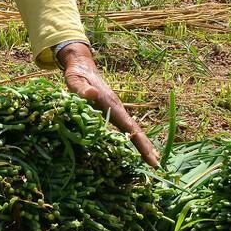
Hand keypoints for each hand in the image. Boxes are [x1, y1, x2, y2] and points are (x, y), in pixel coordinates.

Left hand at [58, 43, 159, 167]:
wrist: (82, 65)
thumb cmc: (77, 75)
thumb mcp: (75, 81)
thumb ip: (81, 88)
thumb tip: (92, 94)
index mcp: (111, 104)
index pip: (129, 126)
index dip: (140, 142)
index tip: (151, 157)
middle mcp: (117, 108)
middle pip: (135, 129)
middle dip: (145, 146)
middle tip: (156, 164)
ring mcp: (116, 109)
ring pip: (131, 128)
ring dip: (141, 143)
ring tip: (151, 159)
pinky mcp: (112, 110)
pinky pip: (124, 126)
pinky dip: (132, 138)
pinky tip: (133, 147)